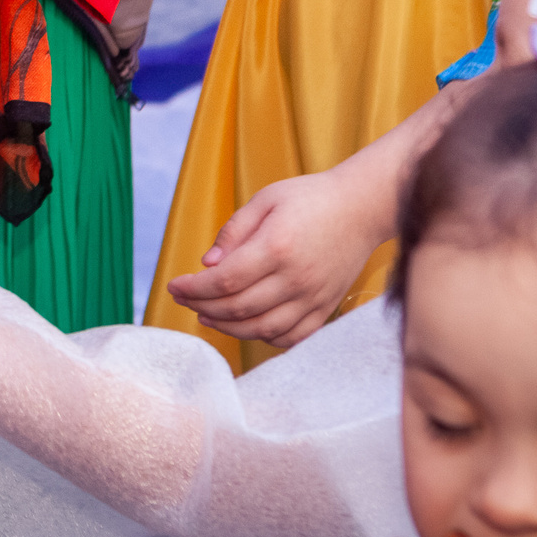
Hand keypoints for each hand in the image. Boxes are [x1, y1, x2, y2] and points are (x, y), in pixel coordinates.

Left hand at [166, 165, 391, 347]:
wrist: (362, 208)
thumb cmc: (310, 198)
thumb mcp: (266, 200)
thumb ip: (234, 232)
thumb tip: (208, 264)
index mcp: (276, 247)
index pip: (224, 280)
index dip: (193, 288)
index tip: (174, 286)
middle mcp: (296, 278)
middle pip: (239, 308)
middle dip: (203, 307)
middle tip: (184, 300)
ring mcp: (314, 297)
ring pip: (262, 328)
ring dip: (228, 327)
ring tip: (207, 315)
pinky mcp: (326, 307)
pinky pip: (292, 337)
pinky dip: (265, 338)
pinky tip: (247, 325)